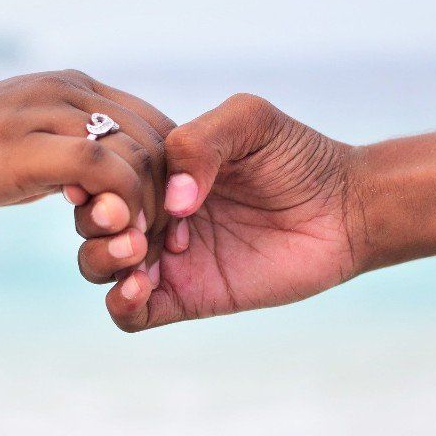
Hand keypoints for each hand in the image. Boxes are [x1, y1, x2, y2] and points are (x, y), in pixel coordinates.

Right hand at [0, 70, 174, 275]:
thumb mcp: (29, 147)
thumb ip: (73, 154)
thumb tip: (111, 182)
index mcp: (72, 87)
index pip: (154, 121)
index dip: (173, 172)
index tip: (169, 217)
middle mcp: (67, 90)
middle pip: (155, 138)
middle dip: (169, 194)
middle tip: (160, 241)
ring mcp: (46, 113)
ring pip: (136, 151)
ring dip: (149, 206)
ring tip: (137, 245)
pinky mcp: (27, 147)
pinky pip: (103, 168)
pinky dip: (122, 203)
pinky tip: (114, 232)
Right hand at [85, 94, 369, 330]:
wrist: (345, 207)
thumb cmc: (297, 157)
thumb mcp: (248, 122)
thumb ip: (200, 142)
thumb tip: (172, 199)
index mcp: (157, 167)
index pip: (100, 173)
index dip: (93, 176)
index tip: (103, 179)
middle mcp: (154, 211)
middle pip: (89, 221)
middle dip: (95, 219)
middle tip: (125, 218)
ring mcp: (166, 256)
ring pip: (98, 265)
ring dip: (102, 257)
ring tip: (138, 249)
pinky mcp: (187, 297)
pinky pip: (131, 314)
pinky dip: (120, 303)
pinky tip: (140, 285)